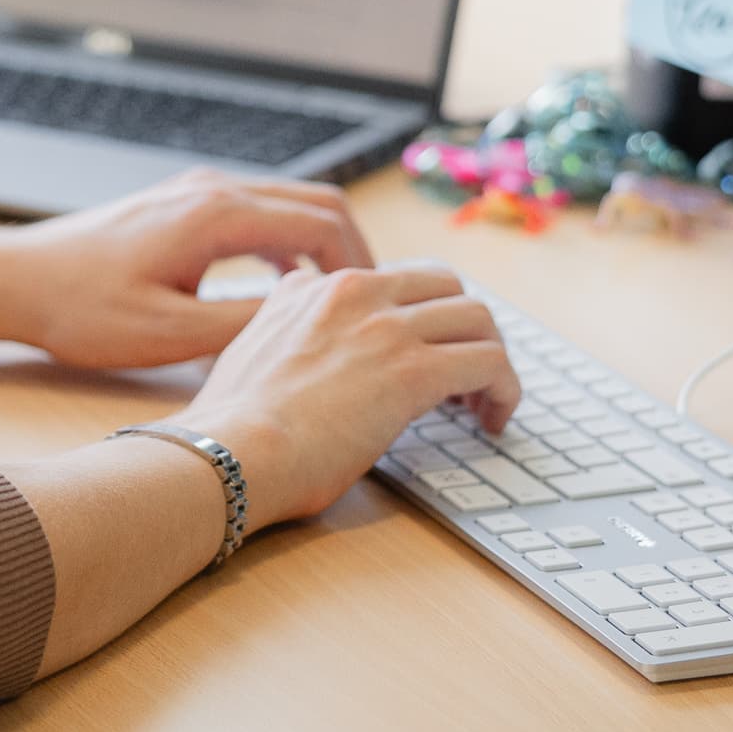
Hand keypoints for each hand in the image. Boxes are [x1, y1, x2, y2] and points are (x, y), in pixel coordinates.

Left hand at [0, 167, 377, 369]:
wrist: (15, 281)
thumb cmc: (81, 310)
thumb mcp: (168, 334)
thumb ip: (244, 326)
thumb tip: (311, 324)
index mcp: (217, 215)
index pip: (323, 222)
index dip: (364, 266)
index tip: (381, 309)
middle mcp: (213, 190)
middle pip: (318, 203)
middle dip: (356, 252)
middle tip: (377, 306)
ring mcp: (197, 192)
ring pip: (289, 205)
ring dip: (323, 247)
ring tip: (341, 303)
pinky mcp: (182, 207)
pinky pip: (258, 213)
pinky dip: (287, 244)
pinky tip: (286, 289)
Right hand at [164, 263, 516, 527]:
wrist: (227, 451)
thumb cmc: (234, 420)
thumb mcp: (253, 341)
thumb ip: (283, 313)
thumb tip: (294, 299)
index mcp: (322, 287)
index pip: (404, 280)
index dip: (428, 317)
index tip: (430, 353)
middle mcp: (360, 294)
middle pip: (451, 288)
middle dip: (467, 330)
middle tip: (467, 378)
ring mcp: (388, 329)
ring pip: (479, 320)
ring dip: (492, 359)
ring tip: (485, 404)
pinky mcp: (413, 372)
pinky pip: (491, 363)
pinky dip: (505, 390)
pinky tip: (494, 420)